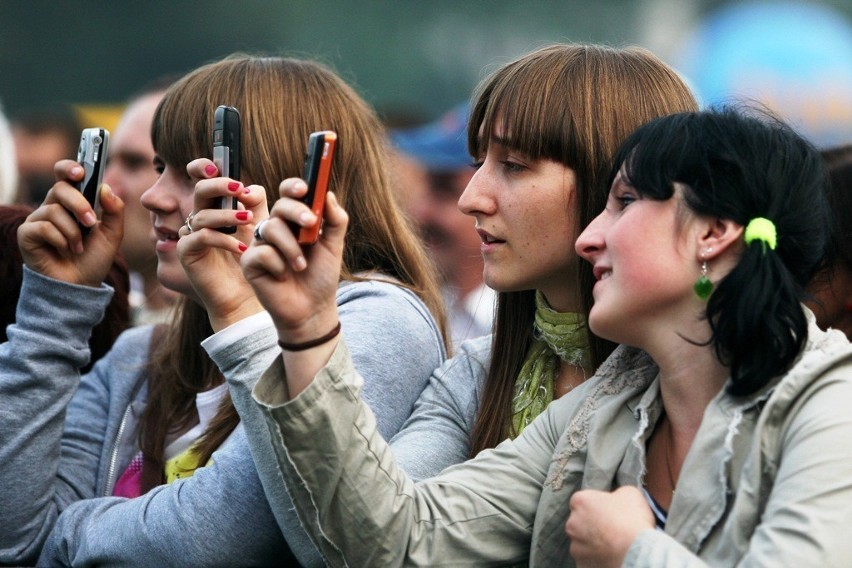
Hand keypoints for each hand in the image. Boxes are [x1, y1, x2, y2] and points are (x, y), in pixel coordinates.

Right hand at [17, 159, 123, 286]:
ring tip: (78, 246)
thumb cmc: (94, 258)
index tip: (81, 172)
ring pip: (54, 209)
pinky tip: (65, 250)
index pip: (64, 174)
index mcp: (71, 202)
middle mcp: (52, 206)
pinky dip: (60, 240)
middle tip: (91, 222)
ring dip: (73, 230)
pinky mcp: (26, 234)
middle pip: (60, 188)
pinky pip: (43, 227)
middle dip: (79, 203)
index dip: (70, 168)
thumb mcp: (113, 234)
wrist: (81, 285)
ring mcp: (38, 220)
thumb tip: (106, 187)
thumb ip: (115, 210)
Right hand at [176, 158, 267, 330]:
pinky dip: (223, 240)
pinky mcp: (186, 253)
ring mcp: (190, 234)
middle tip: (238, 189)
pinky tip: (242, 249)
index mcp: (216, 205)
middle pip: (200, 190)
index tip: (218, 165)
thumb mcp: (260, 226)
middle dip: (218, 185)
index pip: (202, 178)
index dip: (204, 167)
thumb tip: (250, 187)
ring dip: (226, 215)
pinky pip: (200, 238)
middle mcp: (200, 217)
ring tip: (248, 221)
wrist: (248, 294)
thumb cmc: (255, 258)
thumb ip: (256, 203)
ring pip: (201, 215)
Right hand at [241, 177, 345, 340]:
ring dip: (291, 247)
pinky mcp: (250, 262)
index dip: (294, 186)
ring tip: (301, 266)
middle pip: (279, 206)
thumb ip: (335, 220)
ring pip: (271, 227)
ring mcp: (260, 244)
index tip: (305, 188)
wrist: (312, 310)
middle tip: (310, 222)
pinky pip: (262, 252)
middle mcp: (275, 228)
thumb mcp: (334, 246)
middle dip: (296, 211)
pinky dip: (278, 264)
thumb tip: (328, 193)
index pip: (289, 194)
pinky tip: (282, 276)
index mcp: (294, 221)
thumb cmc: (321, 277)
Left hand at [565, 486, 653, 566]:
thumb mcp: (630, 493)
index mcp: (580, 501)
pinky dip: (596, 558)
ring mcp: (575, 546)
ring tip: (613, 544)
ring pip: (582, 542)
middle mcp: (572, 523)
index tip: (608, 512)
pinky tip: (610, 555)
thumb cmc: (632, 520)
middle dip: (591, 525)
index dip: (596, 506)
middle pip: (579, 522)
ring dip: (593, 543)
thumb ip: (616, 493)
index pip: (582, 501)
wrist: (636, 552)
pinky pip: (587, 559)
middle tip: (611, 529)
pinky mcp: (580, 564)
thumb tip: (615, 498)